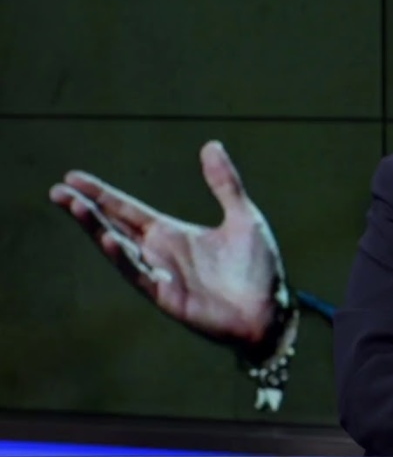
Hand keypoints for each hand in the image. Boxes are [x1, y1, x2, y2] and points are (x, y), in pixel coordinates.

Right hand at [48, 141, 284, 346]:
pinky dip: (125, 258)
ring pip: (119, 249)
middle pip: (113, 226)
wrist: (271, 311)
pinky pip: (140, 275)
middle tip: (57, 190)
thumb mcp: (244, 217)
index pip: (128, 209)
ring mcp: (160, 275)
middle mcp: (160, 253)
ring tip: (74, 206)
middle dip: (86, 209)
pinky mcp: (167, 297)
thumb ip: (225, 184)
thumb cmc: (258, 270)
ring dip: (96, 229)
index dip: (102, 195)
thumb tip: (211, 145)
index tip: (73, 178)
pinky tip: (111, 240)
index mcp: (172, 233)